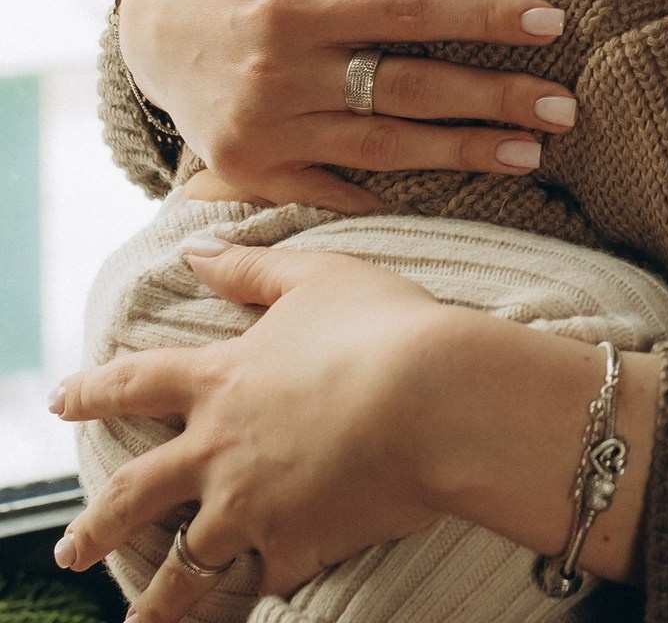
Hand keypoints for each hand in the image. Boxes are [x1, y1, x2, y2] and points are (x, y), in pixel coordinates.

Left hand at [52, 242, 654, 621]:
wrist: (434, 397)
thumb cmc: (382, 326)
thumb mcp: (316, 277)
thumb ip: (252, 268)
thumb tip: (197, 250)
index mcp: (222, 379)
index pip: (137, 383)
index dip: (95, 390)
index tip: (61, 401)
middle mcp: (219, 450)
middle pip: (136, 494)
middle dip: (96, 526)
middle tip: (69, 551)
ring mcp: (250, 506)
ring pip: (185, 565)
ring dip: (156, 600)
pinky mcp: (294, 546)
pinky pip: (269, 577)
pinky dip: (267, 584)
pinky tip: (266, 591)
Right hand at [117, 0, 577, 211]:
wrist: (140, 32)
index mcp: (292, 3)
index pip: (409, 11)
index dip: (484, 18)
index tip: (552, 22)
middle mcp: (282, 72)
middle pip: (410, 88)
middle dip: (495, 99)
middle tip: (565, 109)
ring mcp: (267, 129)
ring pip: (385, 146)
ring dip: (463, 153)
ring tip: (532, 154)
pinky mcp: (256, 170)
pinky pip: (336, 189)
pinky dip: (394, 194)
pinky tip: (458, 193)